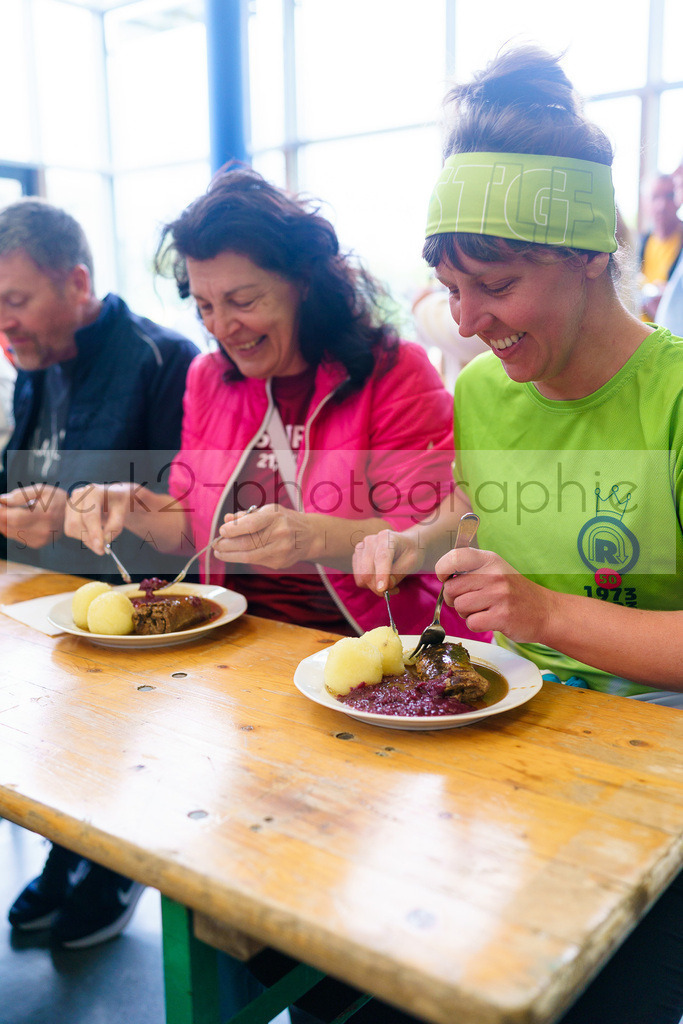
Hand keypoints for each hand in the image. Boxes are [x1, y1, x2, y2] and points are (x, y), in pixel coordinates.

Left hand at [0, 485, 66, 548]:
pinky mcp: (37, 544)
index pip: (16, 517)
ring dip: (2, 522)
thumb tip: (1, 500)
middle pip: (10, 527)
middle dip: (0, 516)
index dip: (1, 512)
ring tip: (5, 511)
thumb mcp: (41, 490)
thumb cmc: (55, 499)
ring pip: (10, 533)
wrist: (71, 515)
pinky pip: (16, 537)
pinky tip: (13, 520)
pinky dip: (10, 528)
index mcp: (46, 515)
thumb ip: (21, 495)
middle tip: (0, 507)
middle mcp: (43, 530)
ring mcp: (40, 539)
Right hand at [64, 482, 136, 555]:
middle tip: (103, 549)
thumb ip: (115, 526)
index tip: (101, 549)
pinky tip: (93, 532)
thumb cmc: (119, 503)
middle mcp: (78, 495)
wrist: (113, 496)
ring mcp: (70, 502)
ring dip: (86, 539)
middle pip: (77, 523)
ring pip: (71, 528)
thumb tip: (104, 541)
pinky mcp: (68, 511)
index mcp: (93, 491)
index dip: (94, 534)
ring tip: (101, 538)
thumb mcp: (123, 512)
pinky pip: (70, 530)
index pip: (90, 516)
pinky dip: (82, 536)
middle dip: (89, 539)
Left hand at [214, 504, 317, 569]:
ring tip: (219, 552)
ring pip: (249, 556)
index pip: (251, 525)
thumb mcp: (268, 511)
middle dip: (227, 545)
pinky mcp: (279, 563)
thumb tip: (227, 520)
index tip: (221, 531)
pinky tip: (233, 555)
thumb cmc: (284, 520)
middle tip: (215, 544)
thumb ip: (247, 515)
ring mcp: (280, 550)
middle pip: (247, 543)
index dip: (233, 530)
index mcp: (275, 517)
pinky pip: (256, 562)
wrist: (309, 536)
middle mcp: (280, 534)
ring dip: (230, 555)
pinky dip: (242, 558)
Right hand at [352, 528, 424, 594]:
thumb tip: (385, 587)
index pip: (382, 557)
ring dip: (375, 587)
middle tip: (395, 590)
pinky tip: (381, 580)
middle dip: (378, 587)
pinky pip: (359, 579)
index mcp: (386, 537)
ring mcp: (361, 549)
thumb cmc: (409, 553)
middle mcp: (370, 541)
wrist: (404, 546)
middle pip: (367, 571)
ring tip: (391, 584)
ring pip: (361, 577)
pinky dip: (370, 585)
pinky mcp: (356, 558)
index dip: (381, 574)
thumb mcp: (412, 562)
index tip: (382, 589)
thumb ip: (399, 573)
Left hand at [436, 546, 554, 641]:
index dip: (442, 570)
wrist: (545, 612)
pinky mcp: (502, 616)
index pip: (454, 557)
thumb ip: (470, 569)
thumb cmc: (513, 592)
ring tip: (484, 610)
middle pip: (451, 588)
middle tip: (471, 600)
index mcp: (489, 559)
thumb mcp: (495, 569)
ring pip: (459, 607)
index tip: (445, 578)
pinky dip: (476, 625)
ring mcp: (499, 595)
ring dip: (466, 613)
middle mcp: (494, 574)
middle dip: (454, 598)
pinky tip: (490, 620)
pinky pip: (471, 623)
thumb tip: (442, 576)